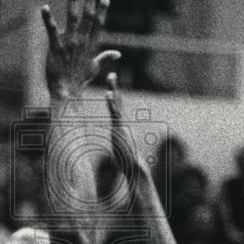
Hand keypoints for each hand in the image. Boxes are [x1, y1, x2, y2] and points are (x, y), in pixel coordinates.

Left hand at [41, 0, 119, 99]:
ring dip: (73, 1)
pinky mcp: (56, 47)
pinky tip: (44, 8)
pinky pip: (51, 30)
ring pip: (72, 18)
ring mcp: (69, 43)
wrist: (66, 92)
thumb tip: (117, 53)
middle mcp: (82, 41)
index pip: (98, 24)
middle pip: (88, 16)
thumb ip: (105, 58)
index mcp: (91, 45)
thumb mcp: (95, 69)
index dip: (102, 11)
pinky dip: (47, 18)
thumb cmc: (79, 81)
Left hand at [105, 71, 141, 189]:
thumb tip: (115, 151)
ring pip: (117, 104)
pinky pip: (116, 114)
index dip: (113, 98)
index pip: (116, 110)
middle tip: (111, 74)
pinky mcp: (121, 129)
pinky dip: (112, 103)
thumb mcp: (118, 154)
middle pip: (117, 102)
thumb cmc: (127, 164)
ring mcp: (121, 125)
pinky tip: (108, 94)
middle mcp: (121, 124)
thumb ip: (116, 148)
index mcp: (119, 128)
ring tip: (111, 76)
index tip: (111, 88)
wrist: (134, 168)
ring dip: (113, 89)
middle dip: (114, 88)